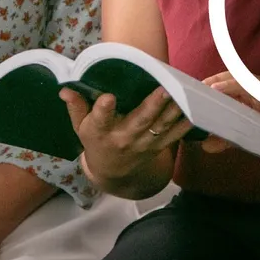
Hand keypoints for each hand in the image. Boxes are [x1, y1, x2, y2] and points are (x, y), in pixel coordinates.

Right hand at [63, 87, 191, 187]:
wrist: (113, 171)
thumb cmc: (95, 141)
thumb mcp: (80, 126)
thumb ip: (76, 107)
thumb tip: (65, 89)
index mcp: (100, 131)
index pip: (100, 119)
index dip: (103, 109)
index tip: (108, 97)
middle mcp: (123, 138)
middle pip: (139, 121)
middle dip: (152, 105)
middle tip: (163, 89)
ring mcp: (144, 143)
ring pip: (162, 126)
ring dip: (174, 110)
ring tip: (184, 93)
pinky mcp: (158, 146)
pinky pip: (175, 135)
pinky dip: (186, 123)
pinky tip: (195, 110)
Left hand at [204, 72, 259, 175]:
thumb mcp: (254, 141)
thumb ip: (231, 140)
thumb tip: (206, 144)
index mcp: (259, 100)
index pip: (235, 84)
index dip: (215, 82)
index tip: (195, 88)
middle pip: (238, 78)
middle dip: (216, 79)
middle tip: (196, 86)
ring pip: (248, 82)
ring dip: (226, 82)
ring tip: (207, 87)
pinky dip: (241, 91)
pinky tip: (225, 94)